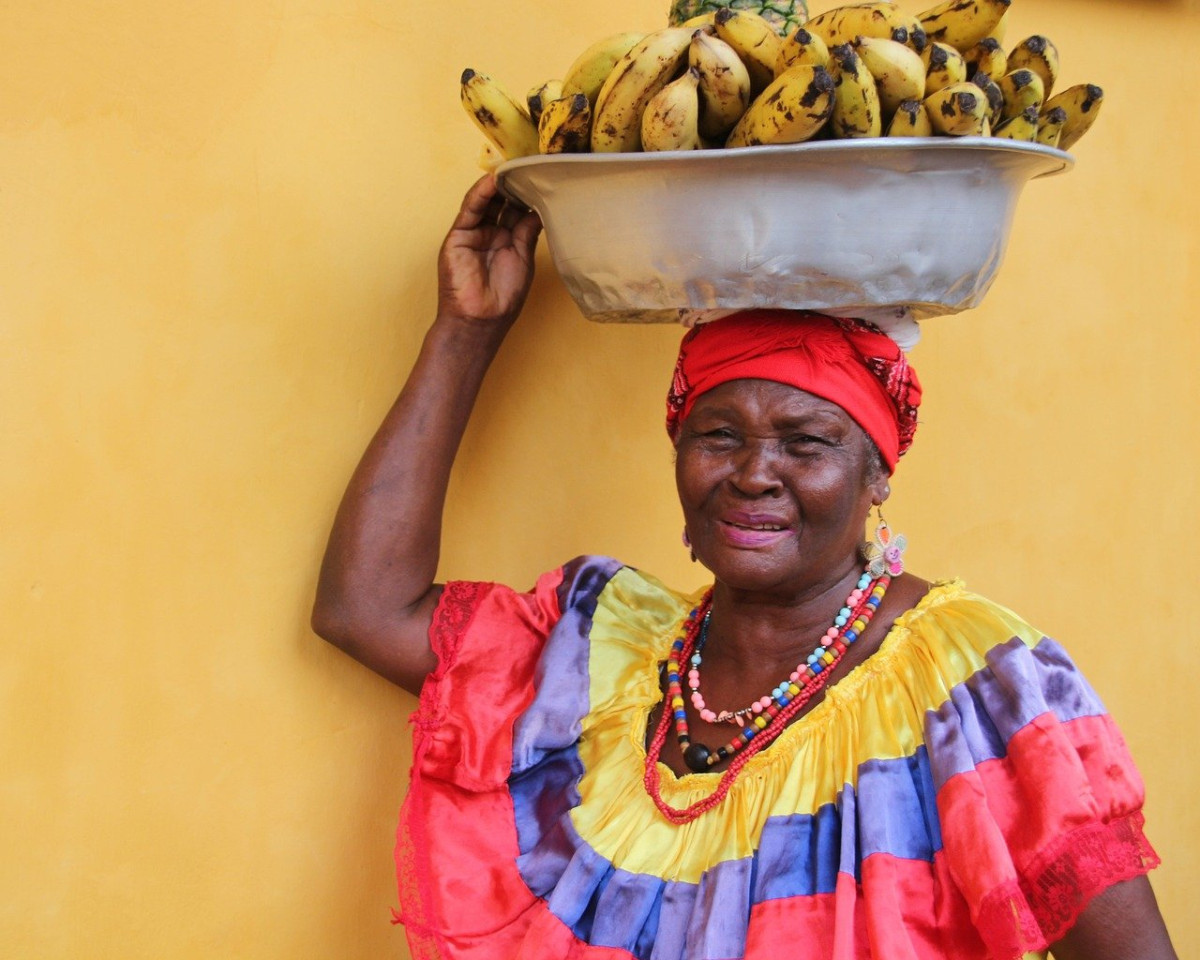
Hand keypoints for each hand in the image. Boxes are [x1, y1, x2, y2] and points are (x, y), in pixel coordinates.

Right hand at [437, 174, 541, 331]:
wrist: (481, 320)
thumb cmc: (503, 298)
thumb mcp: (523, 259)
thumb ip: (527, 231)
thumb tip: (541, 208)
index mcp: (509, 241)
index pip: (518, 210)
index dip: (528, 195)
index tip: (542, 178)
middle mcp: (491, 234)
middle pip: (503, 202)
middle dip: (515, 185)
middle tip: (529, 167)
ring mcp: (474, 233)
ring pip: (486, 202)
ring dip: (498, 185)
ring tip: (513, 168)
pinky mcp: (458, 235)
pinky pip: (470, 210)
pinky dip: (480, 193)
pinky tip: (492, 181)